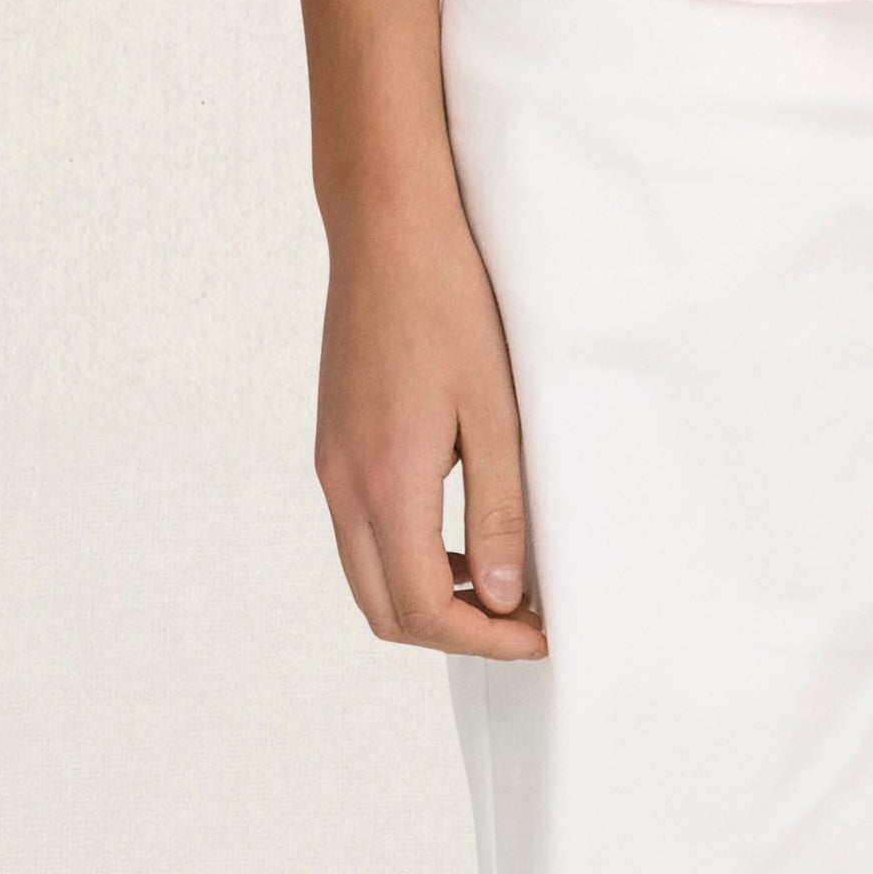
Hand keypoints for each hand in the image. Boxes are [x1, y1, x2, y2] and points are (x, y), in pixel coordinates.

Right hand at [312, 171, 547, 651]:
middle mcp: (344, 486)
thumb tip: (505, 599)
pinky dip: (409, 559)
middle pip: (385, 612)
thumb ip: (499, 512)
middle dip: (455, 635)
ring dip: (430, 600)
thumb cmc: (451, 308)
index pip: (424, 609)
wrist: (387, 232)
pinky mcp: (333, 447)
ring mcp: (330, 467)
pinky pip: (362, 534)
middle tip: (523, 625)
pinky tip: (462, 538)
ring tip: (502, 587)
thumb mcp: (496, 414)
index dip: (486, 641)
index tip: (542, 634)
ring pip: (368, 577)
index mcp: (386, 484)